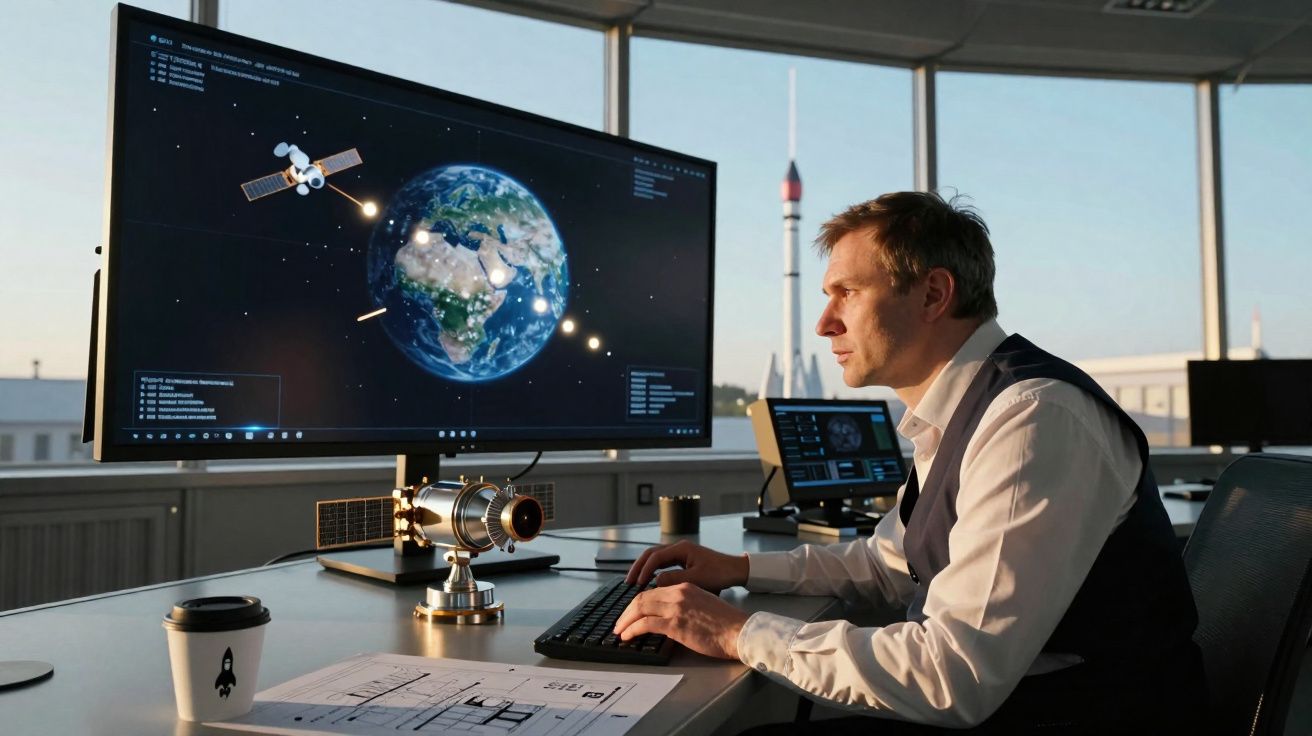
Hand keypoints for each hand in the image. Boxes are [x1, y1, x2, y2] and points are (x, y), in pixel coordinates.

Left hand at [613, 582, 748, 659]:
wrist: (739, 631)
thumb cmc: (726, 624)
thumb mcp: (704, 605)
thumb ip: (686, 606)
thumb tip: (671, 617)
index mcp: (685, 587)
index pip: (654, 591)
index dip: (638, 603)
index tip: (631, 613)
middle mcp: (678, 593)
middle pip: (642, 598)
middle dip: (627, 611)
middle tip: (620, 622)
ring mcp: (676, 608)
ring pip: (640, 608)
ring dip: (625, 621)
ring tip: (619, 630)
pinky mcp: (675, 624)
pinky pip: (645, 624)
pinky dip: (632, 630)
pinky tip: (627, 636)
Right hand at [625, 540, 748, 592]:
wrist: (735, 570)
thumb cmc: (719, 574)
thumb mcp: (697, 579)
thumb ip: (675, 580)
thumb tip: (655, 582)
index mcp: (682, 549)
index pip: (655, 557)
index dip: (644, 570)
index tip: (637, 583)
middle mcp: (679, 548)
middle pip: (651, 553)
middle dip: (638, 567)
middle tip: (628, 581)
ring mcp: (681, 553)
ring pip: (656, 558)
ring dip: (644, 568)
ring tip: (635, 582)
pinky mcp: (683, 560)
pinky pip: (663, 563)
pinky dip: (653, 571)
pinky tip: (649, 581)